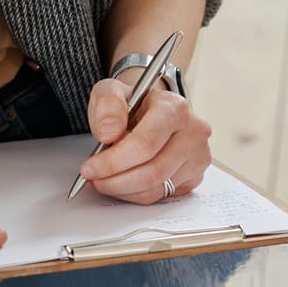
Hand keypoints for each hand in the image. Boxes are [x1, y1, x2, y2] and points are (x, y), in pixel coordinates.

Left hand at [80, 77, 211, 202]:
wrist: (154, 111)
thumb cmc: (134, 104)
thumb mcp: (111, 91)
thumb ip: (107, 105)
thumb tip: (109, 133)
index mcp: (174, 108)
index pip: (144, 144)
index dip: (113, 162)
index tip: (89, 168)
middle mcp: (193, 133)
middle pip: (152, 172)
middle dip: (115, 181)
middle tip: (93, 179)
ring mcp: (198, 157)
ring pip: (156, 188)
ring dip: (123, 190)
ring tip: (104, 181)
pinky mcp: (195, 176)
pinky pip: (161, 195)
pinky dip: (136, 194)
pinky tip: (123, 183)